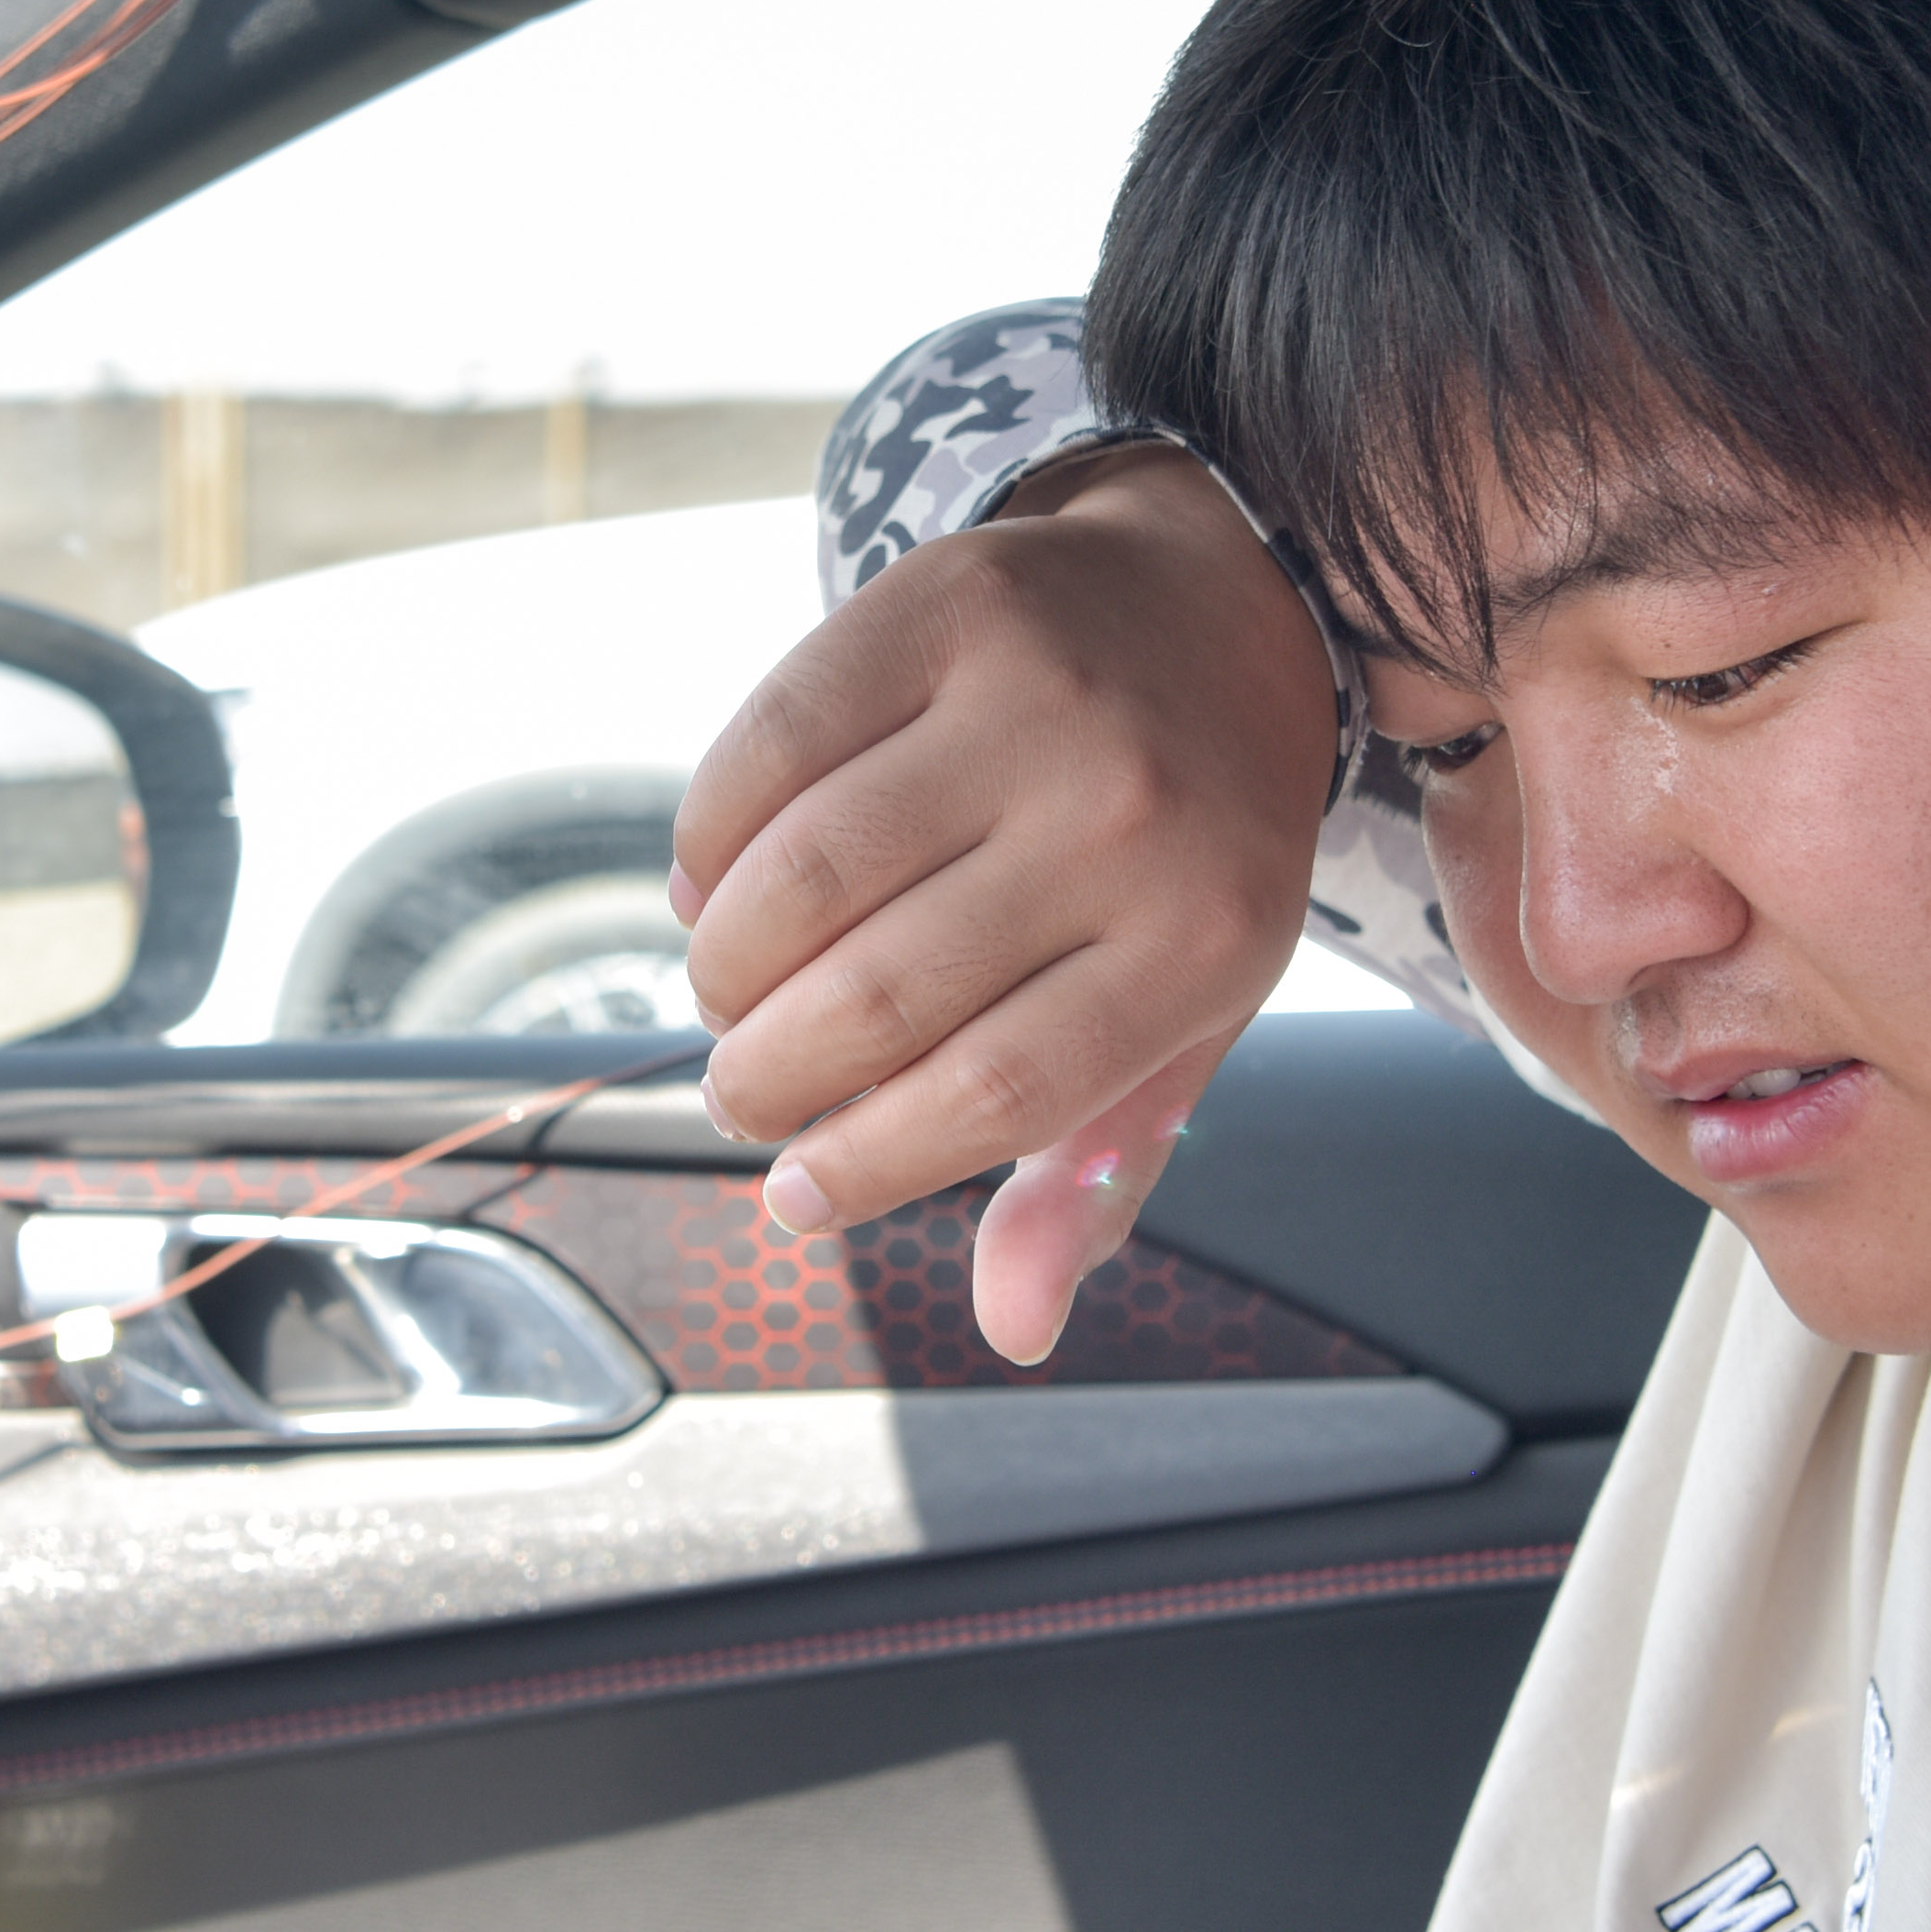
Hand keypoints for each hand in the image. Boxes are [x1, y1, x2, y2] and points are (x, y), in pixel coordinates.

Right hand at [676, 448, 1335, 1361]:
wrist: (1221, 613)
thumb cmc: (1187, 854)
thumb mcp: (1183, 1014)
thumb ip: (1094, 1167)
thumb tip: (1016, 1327)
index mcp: (1204, 942)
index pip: (995, 1093)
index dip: (866, 1162)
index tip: (794, 1191)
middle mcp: (1129, 816)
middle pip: (882, 994)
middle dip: (770, 1076)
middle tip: (743, 1093)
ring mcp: (1037, 700)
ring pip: (804, 874)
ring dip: (728, 970)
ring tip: (730, 1002)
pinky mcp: (950, 604)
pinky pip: (769, 745)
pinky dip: (709, 840)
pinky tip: (712, 891)